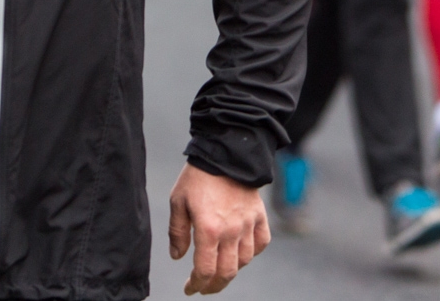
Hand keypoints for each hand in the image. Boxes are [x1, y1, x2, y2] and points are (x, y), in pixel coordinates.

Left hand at [168, 164, 270, 295]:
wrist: (226, 152)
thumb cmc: (198, 176)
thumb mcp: (178, 201)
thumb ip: (177, 232)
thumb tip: (178, 257)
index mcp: (208, 230)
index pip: (205, 270)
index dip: (197, 285)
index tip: (190, 289)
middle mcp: (231, 232)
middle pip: (227, 273)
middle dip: (214, 286)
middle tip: (204, 287)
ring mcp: (248, 225)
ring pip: (244, 261)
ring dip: (231, 270)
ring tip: (219, 270)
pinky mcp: (259, 216)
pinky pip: (261, 243)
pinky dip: (252, 252)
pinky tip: (241, 252)